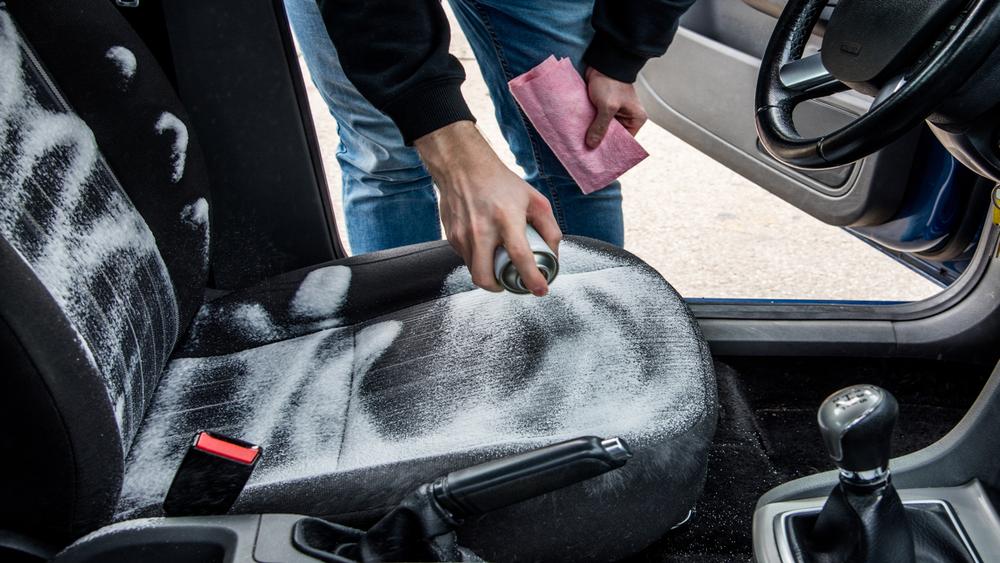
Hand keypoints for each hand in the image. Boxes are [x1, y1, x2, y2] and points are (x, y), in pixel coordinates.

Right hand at [414, 121, 561, 294]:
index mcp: (506, 218)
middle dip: (499, 288)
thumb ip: (549, 228)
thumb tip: (552, 254)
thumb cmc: (501, 183)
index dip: (532, 278)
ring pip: (474, 271)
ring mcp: (463, 234)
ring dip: (488, 274)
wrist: (463, 167)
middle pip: (485, 277)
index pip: (519, 256)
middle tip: (509, 283)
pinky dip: (478, 260)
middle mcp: (481, 229)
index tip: (539, 290)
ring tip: (498, 264)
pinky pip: (466, 258)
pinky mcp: (451, 236)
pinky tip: (485, 247)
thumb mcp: (534, 200)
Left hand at [584, 67, 647, 148]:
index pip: (625, 141)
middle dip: (601, 143)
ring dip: (594, 134)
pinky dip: (590, 126)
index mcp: (636, 119)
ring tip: (582, 146)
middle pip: (613, 137)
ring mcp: (615, 113)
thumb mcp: (607, 107)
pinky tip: (581, 133)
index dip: (613, 149)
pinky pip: (597, 121)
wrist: (603, 62)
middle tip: (588, 154)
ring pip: (604, 129)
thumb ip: (600, 127)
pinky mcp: (604, 107)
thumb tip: (593, 145)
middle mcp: (627, 118)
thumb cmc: (611, 82)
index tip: (600, 159)